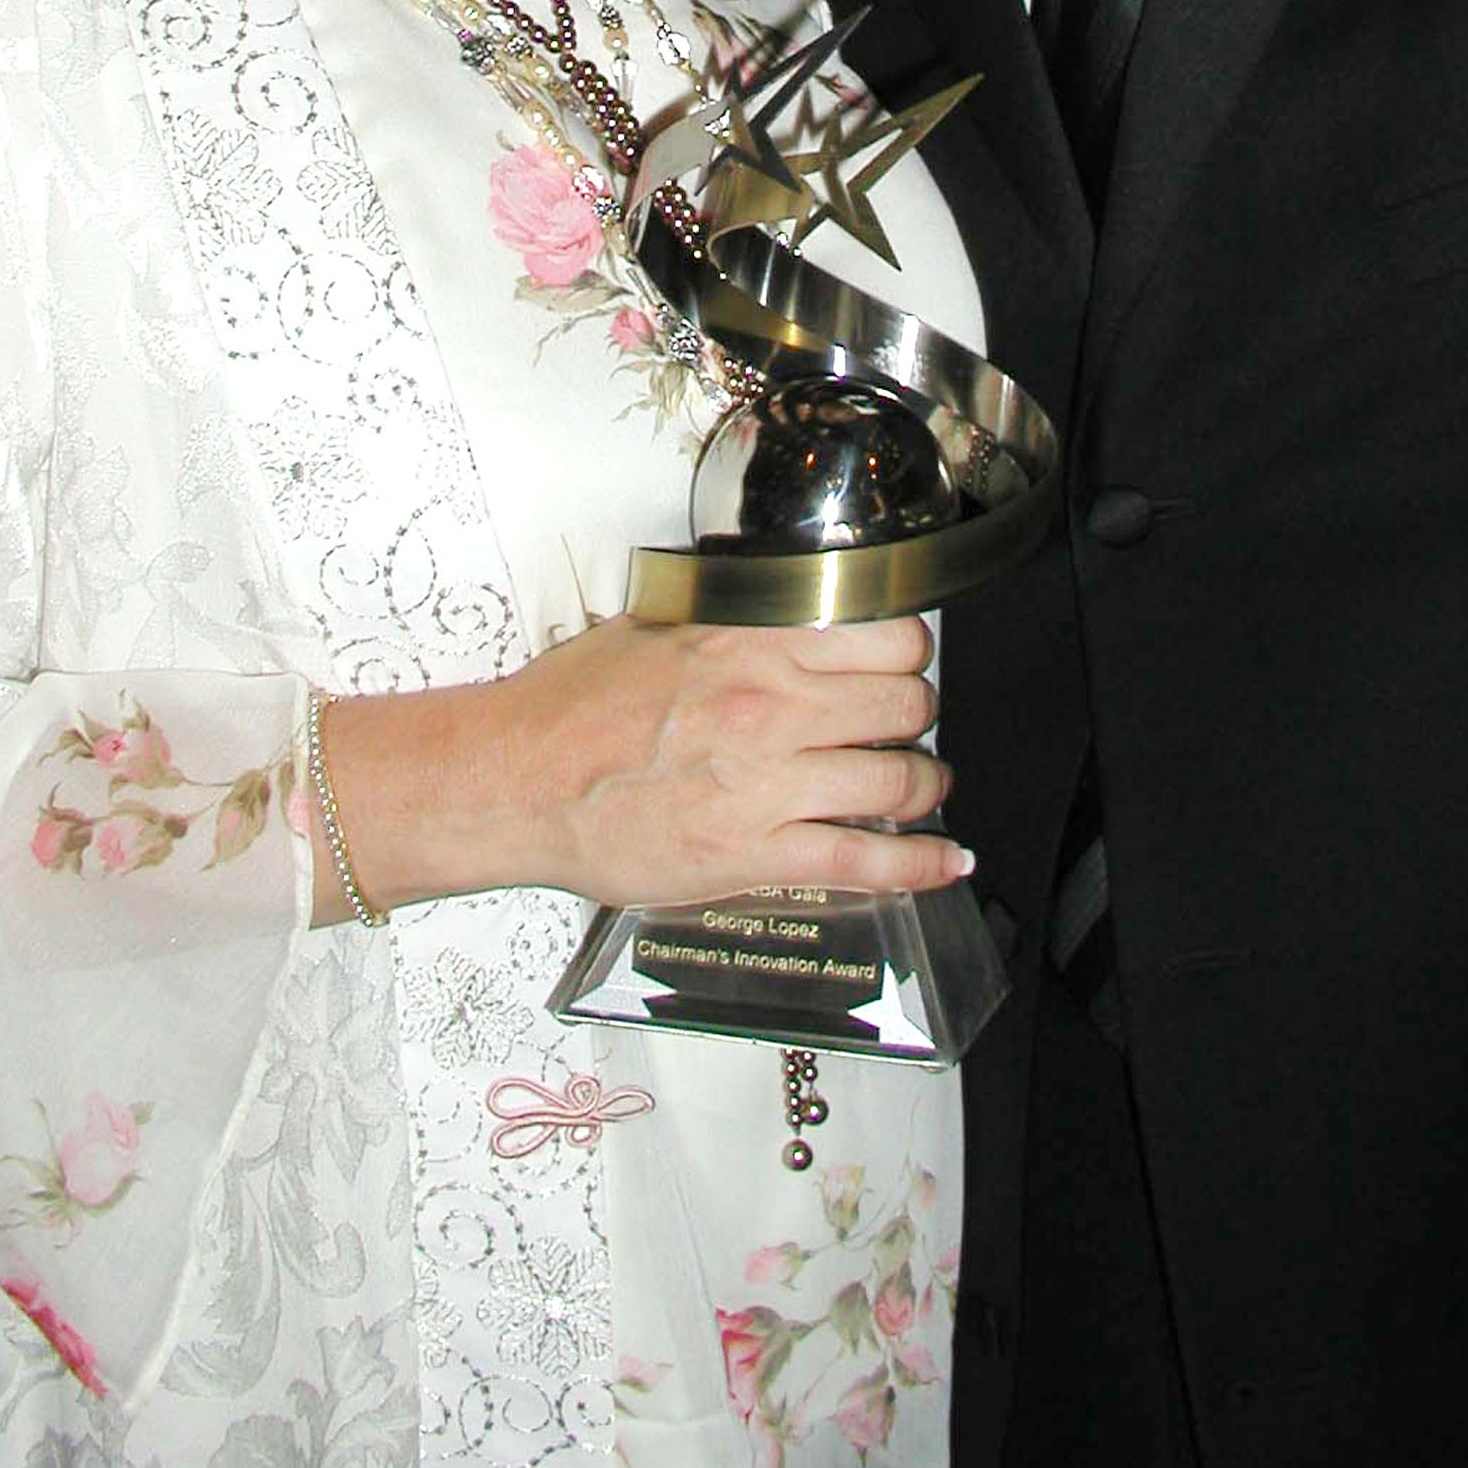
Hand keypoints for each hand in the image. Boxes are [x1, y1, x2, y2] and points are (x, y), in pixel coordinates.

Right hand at [326, 613, 966, 917]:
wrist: (518, 779)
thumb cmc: (573, 705)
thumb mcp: (658, 625)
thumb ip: (730, 617)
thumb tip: (778, 602)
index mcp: (751, 640)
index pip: (883, 633)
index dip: (906, 651)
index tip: (902, 662)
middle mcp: (772, 705)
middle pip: (905, 704)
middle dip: (917, 716)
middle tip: (906, 725)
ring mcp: (768, 783)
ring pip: (897, 779)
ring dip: (925, 785)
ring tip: (924, 787)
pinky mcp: (754, 852)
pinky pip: (863, 860)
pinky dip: (920, 864)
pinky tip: (949, 861)